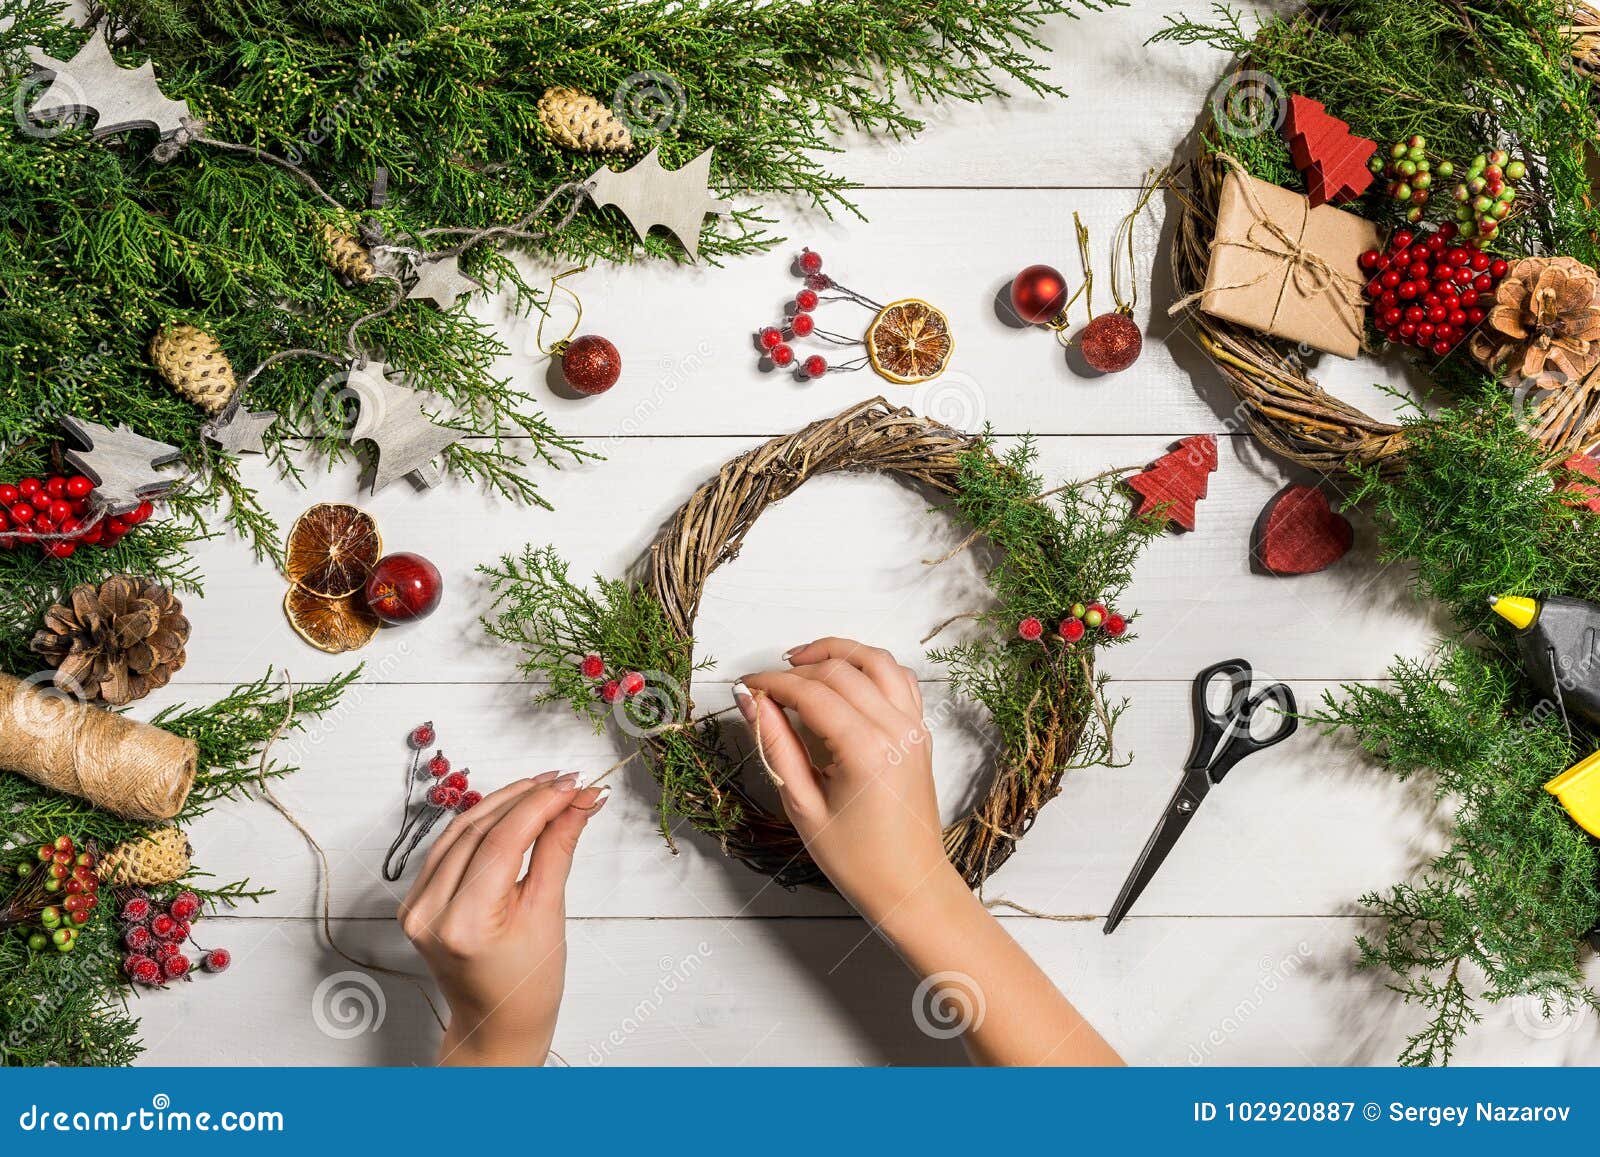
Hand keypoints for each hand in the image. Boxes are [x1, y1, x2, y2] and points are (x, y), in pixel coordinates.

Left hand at [398, 772, 607, 1065]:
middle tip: (566, 782)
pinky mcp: (416, 901)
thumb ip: (558, 850)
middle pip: (478, 831)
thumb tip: (578, 802)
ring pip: (460, 832)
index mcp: (463, 925)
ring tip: (545, 787)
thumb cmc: (528, 985)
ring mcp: (416, 907)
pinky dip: (482, 824)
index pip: (501, 842)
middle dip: (526, 798)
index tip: (572, 784)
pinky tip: (513, 808)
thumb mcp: (549, 914)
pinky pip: (449, 848)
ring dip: (504, 803)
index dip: (540, 804)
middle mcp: (429, 913)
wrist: (495, 1024)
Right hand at [735, 637, 954, 922]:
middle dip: (796, 668)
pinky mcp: (920, 732)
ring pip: (876, 661)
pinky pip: (899, 679)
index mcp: (865, 749)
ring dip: (838, 652)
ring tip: (802, 660)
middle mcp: (894, 729)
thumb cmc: (858, 860)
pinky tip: (845, 676)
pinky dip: (870, 666)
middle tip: (765, 684)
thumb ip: (776, 745)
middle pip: (839, 670)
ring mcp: (913, 727)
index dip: (771, 683)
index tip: (745, 686)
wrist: (910, 885)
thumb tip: (750, 701)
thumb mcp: (803, 805)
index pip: (810, 692)